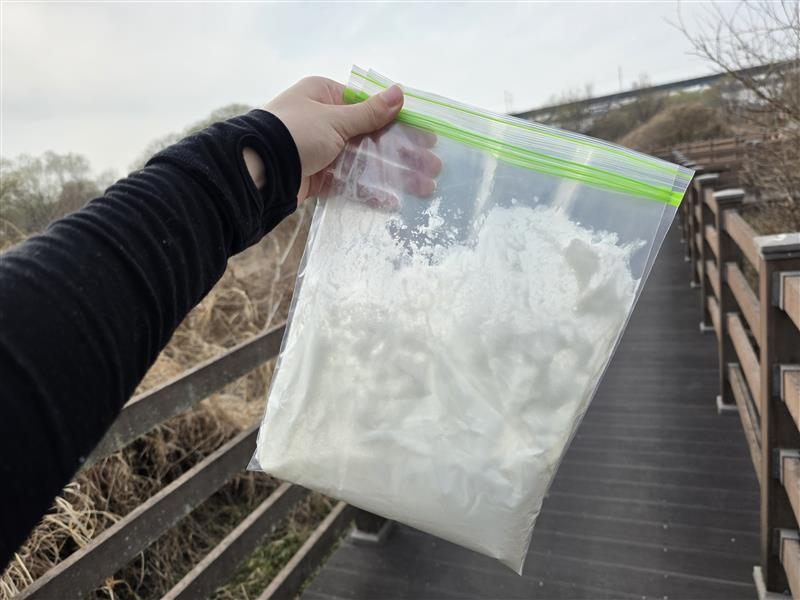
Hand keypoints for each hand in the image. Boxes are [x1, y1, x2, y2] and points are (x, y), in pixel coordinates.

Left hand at [259, 77, 440, 204]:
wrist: (255, 172)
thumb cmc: (294, 134)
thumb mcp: (334, 119)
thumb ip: (369, 112)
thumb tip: (399, 92)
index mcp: (324, 96)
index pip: (370, 107)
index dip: (400, 122)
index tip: (427, 136)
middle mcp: (323, 121)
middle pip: (372, 137)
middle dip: (404, 153)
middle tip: (434, 167)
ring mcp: (321, 151)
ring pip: (365, 161)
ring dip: (393, 174)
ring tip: (424, 187)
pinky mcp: (317, 178)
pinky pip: (349, 182)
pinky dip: (369, 190)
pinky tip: (392, 201)